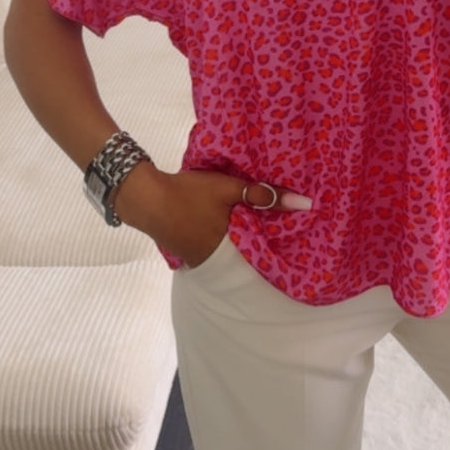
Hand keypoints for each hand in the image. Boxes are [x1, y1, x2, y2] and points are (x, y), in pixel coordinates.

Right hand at [111, 164, 310, 267]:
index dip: (279, 241)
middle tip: (284, 228)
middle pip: (247, 251)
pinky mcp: (189, 251)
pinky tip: (231, 223)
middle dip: (262, 240)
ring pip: (231, 249)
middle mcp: (216, 260)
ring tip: (262, 224)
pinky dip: (226, 236)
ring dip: (243, 237)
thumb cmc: (189, 194)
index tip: (297, 234)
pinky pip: (215, 246)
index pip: (264, 251)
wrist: (145, 199)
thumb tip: (304, 204)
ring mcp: (199, 258)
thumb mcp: (228, 189)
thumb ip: (263, 195)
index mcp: (229, 248)